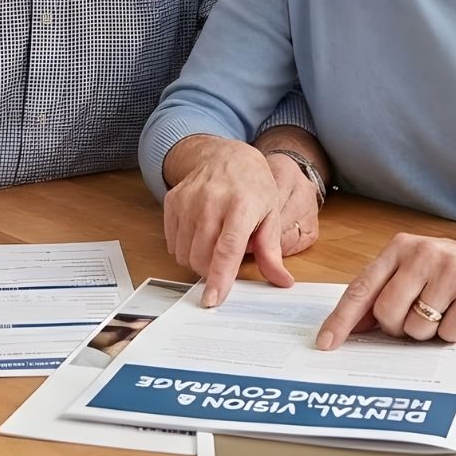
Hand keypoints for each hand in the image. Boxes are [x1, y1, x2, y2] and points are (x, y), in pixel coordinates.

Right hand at [162, 138, 321, 306]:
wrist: (226, 156)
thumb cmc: (253, 187)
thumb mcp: (271, 215)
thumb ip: (272, 251)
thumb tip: (282, 281)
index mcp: (242, 205)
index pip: (228, 248)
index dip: (220, 277)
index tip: (213, 300)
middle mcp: (212, 201)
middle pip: (203, 256)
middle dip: (212, 271)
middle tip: (224, 261)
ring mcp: (189, 200)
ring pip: (184, 253)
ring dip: (197, 260)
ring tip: (213, 244)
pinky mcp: (173, 201)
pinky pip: (172, 242)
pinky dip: (184, 248)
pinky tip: (199, 234)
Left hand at [315, 233, 455, 349]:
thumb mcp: (420, 269)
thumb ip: (387, 290)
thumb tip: (352, 326)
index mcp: (402, 247)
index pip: (362, 288)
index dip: (342, 320)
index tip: (326, 343)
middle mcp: (423, 255)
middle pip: (386, 314)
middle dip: (398, 328)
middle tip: (419, 318)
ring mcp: (451, 271)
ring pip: (416, 328)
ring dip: (429, 332)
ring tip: (447, 311)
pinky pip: (448, 334)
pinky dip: (454, 334)